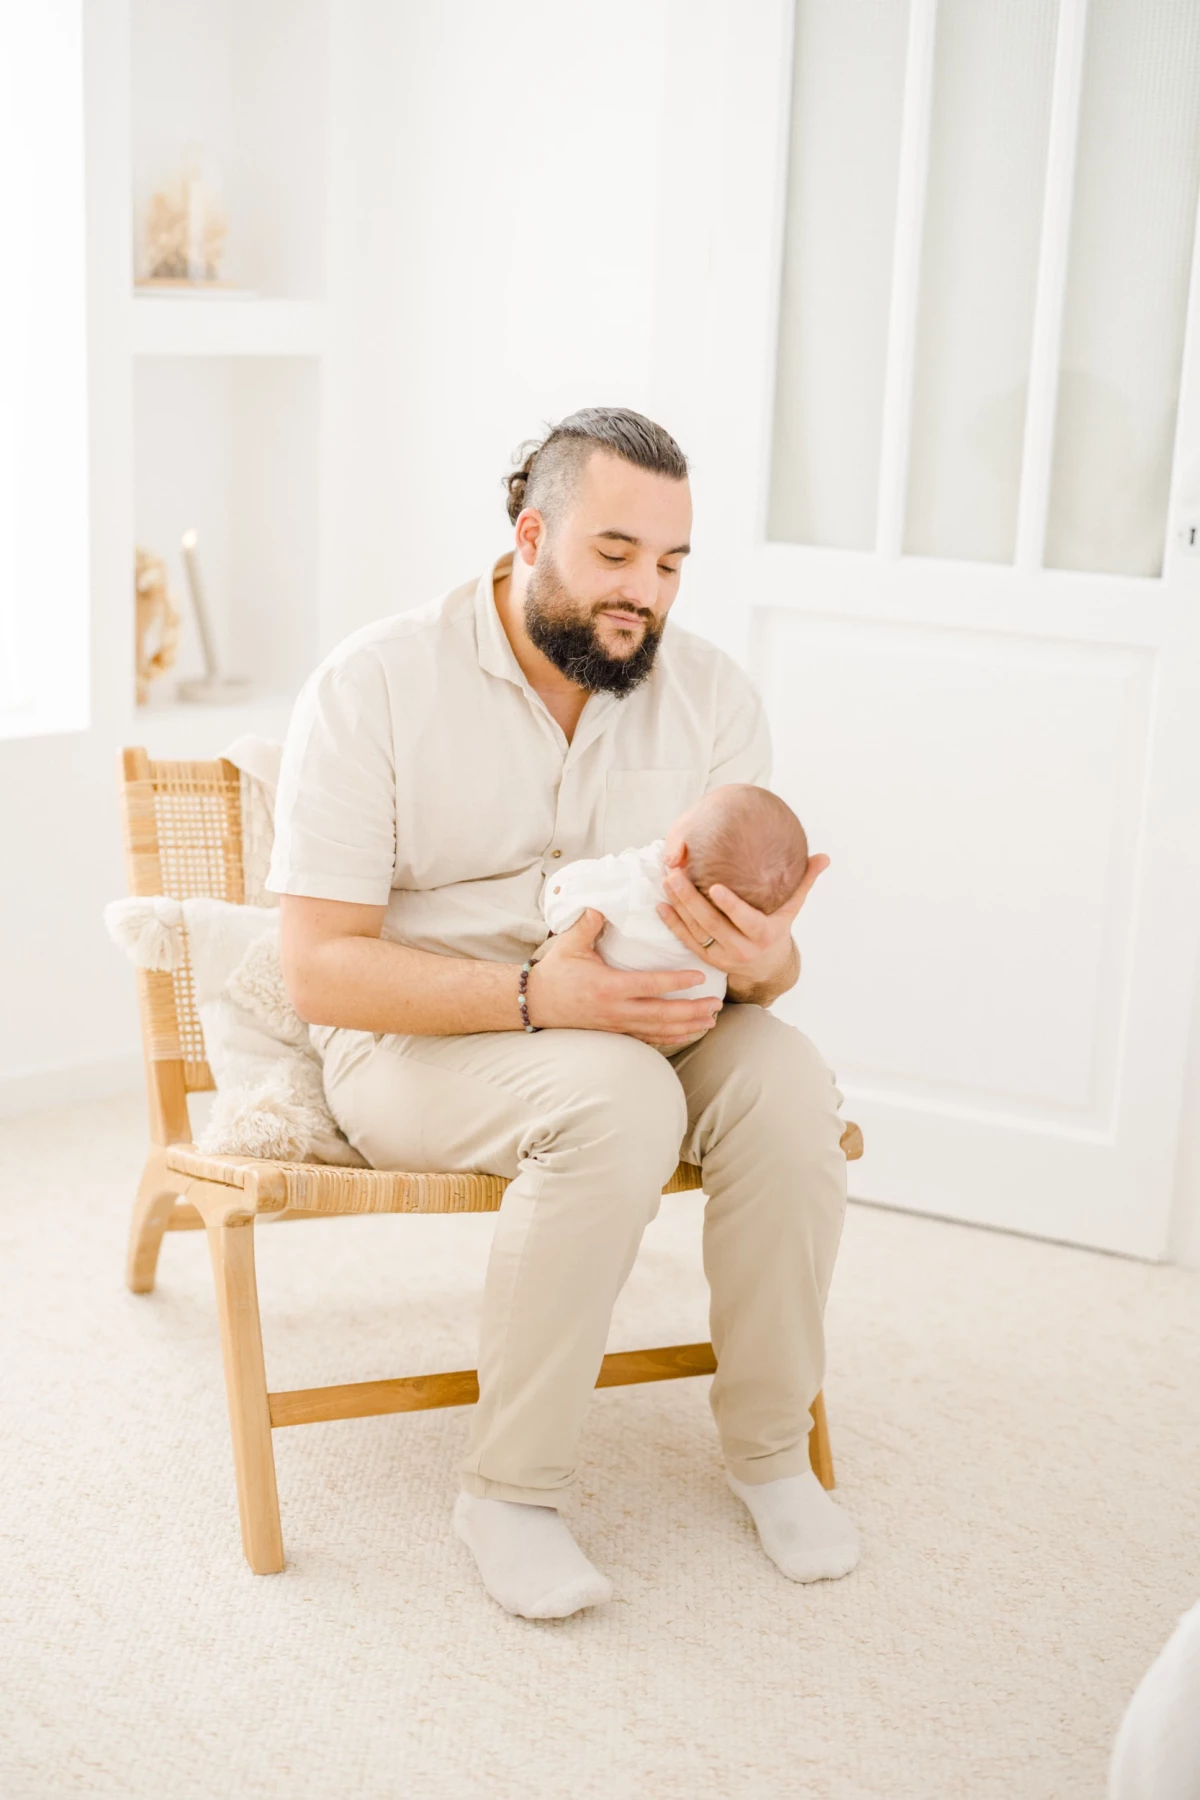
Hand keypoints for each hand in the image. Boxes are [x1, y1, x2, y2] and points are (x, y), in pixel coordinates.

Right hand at [526, 909, 721, 1049]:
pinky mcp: (616, 1031)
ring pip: (658, 1030)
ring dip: (686, 1027)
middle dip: (691, 1011)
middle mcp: (616, 1009)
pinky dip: (670, 1037)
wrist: (537, 1002)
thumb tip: (601, 904)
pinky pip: (648, 1037)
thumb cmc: (556, 971)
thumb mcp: (569, 945)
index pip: (650, 985)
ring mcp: (617, 1024)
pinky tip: (687, 1034)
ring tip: (710, 1022)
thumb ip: (588, 924)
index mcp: (609, 986)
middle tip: (715, 1005)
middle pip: (661, 1014)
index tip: (699, 977)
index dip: (676, 982)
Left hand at [657, 851, 829, 1000]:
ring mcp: (722, 956)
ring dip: (678, 907)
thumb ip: (805, 881)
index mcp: (764, 934)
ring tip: (666, 881)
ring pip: (696, 932)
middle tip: (675, 873)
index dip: (730, 905)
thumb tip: (824, 857)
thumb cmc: (778, 929)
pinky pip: (687, 941)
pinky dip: (673, 924)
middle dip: (690, 899)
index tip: (713, 886)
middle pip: (712, 923)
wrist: (767, 968)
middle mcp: (742, 948)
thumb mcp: (792, 908)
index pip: (745, 919)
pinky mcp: (708, 959)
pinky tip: (662, 905)